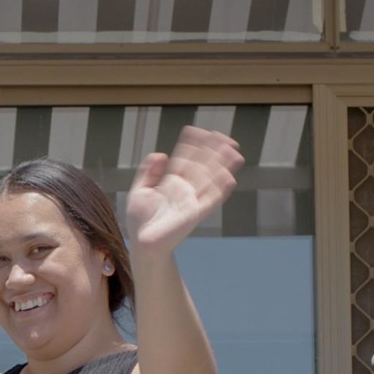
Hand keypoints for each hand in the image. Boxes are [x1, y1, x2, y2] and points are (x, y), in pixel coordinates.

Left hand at [124, 125, 244, 256]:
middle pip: (203, 166)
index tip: (197, 130)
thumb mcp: (140, 191)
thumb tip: (159, 153)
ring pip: (211, 180)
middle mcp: (185, 190)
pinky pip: (211, 201)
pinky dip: (220, 190)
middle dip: (213, 152)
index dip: (192, 145)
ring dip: (223, 166)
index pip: (186, 159)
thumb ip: (148, 172)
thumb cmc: (140, 221)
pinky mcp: (195, 215)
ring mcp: (192, 201)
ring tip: (234, 151)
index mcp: (172, 182)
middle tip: (224, 136)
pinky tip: (229, 177)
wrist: (141, 244)